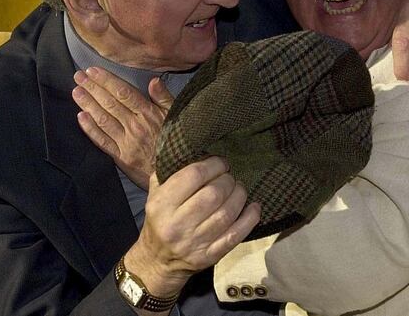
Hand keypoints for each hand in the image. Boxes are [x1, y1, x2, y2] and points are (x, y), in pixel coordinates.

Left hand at [72, 67, 173, 188]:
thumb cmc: (179, 143)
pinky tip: (80, 117)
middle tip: (78, 76)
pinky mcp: (121, 158)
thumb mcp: (178, 116)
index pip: (124, 92)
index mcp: (149, 114)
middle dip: (92, 88)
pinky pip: (102, 141)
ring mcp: (127, 142)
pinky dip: (90, 129)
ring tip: (76, 92)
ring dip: (88, 104)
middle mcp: (136, 126)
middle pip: (110, 103)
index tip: (92, 71)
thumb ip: (164, 98)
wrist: (179, 173)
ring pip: (103, 119)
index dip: (106, 80)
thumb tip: (154, 80)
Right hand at [126, 157, 260, 296]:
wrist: (158, 260)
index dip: (213, 164)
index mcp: (161, 205)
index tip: (220, 163)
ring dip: (239, 195)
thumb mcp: (155, 193)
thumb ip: (170, 171)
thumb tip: (194, 147)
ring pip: (227, 213)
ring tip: (239, 188)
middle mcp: (177, 225)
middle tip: (229, 177)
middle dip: (227, 180)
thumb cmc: (160, 219)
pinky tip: (254, 207)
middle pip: (214, 194)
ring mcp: (195, 243)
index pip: (194, 176)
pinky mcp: (210, 256)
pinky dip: (250, 218)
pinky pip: (236, 235)